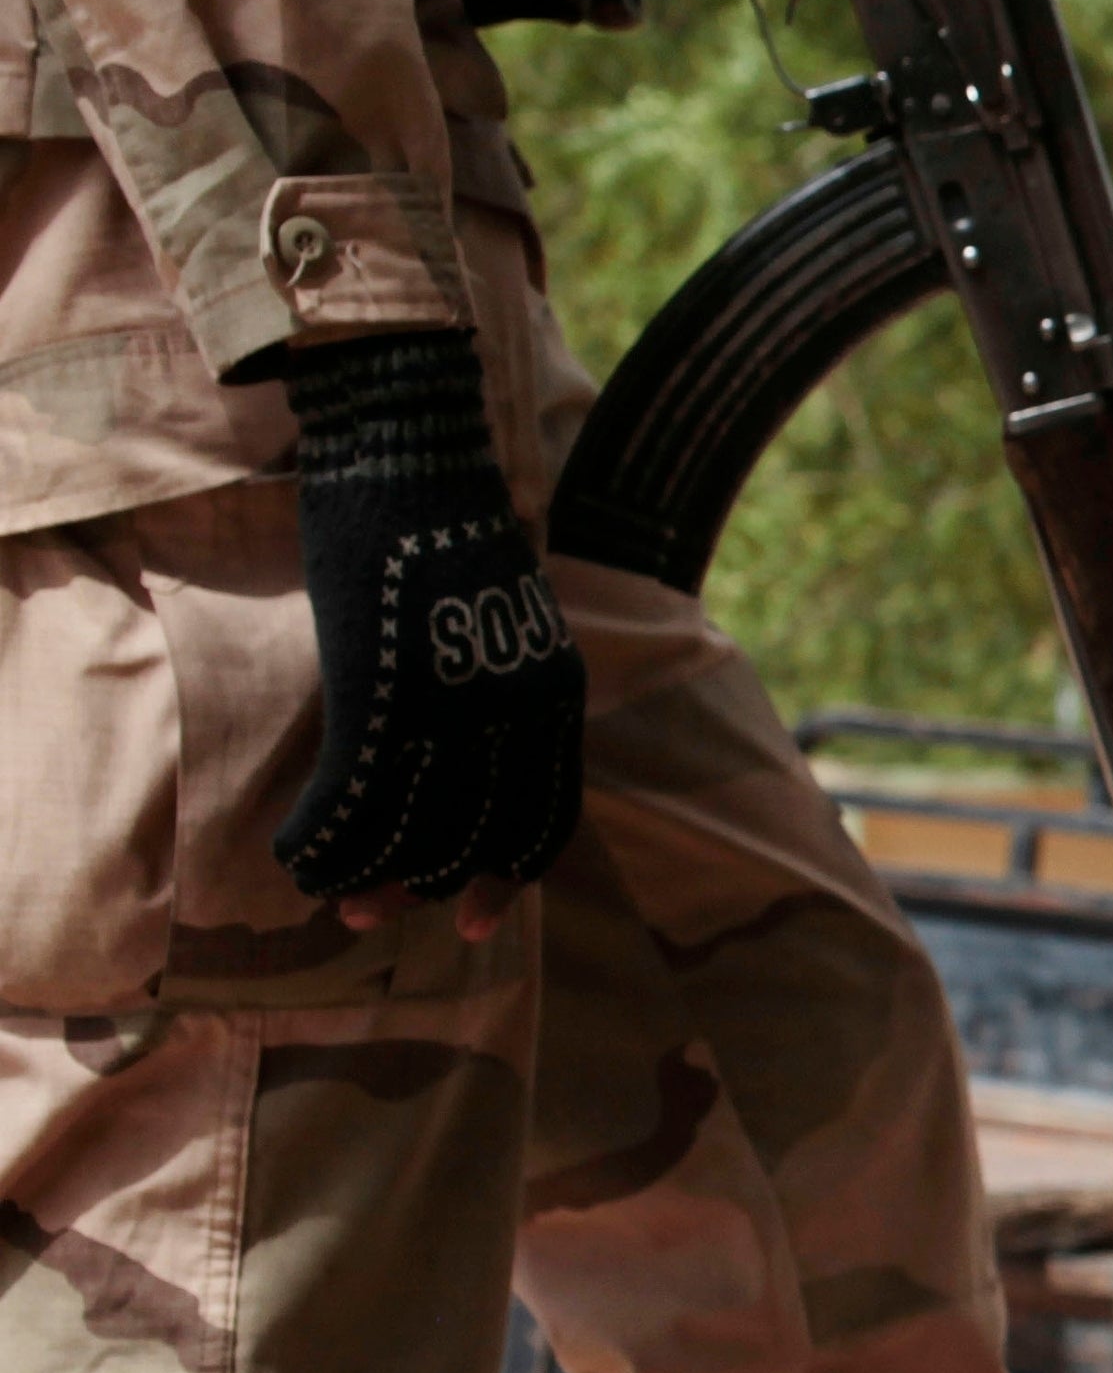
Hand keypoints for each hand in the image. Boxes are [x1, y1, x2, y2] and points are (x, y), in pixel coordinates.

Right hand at [275, 330, 586, 904]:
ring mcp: (450, 707)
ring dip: (366, 875)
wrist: (409, 457)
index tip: (476, 915)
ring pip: (411, 829)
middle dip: (429, 889)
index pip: (546, 819)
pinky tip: (296, 853)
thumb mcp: (503, 621)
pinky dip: (324, 838)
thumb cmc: (445, 530)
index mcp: (555, 696)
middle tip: (377, 915)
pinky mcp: (382, 694)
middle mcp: (516, 713)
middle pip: (478, 838)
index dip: (510, 876)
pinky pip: (354, 798)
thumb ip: (502, 689)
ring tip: (334, 895)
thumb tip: (467, 757)